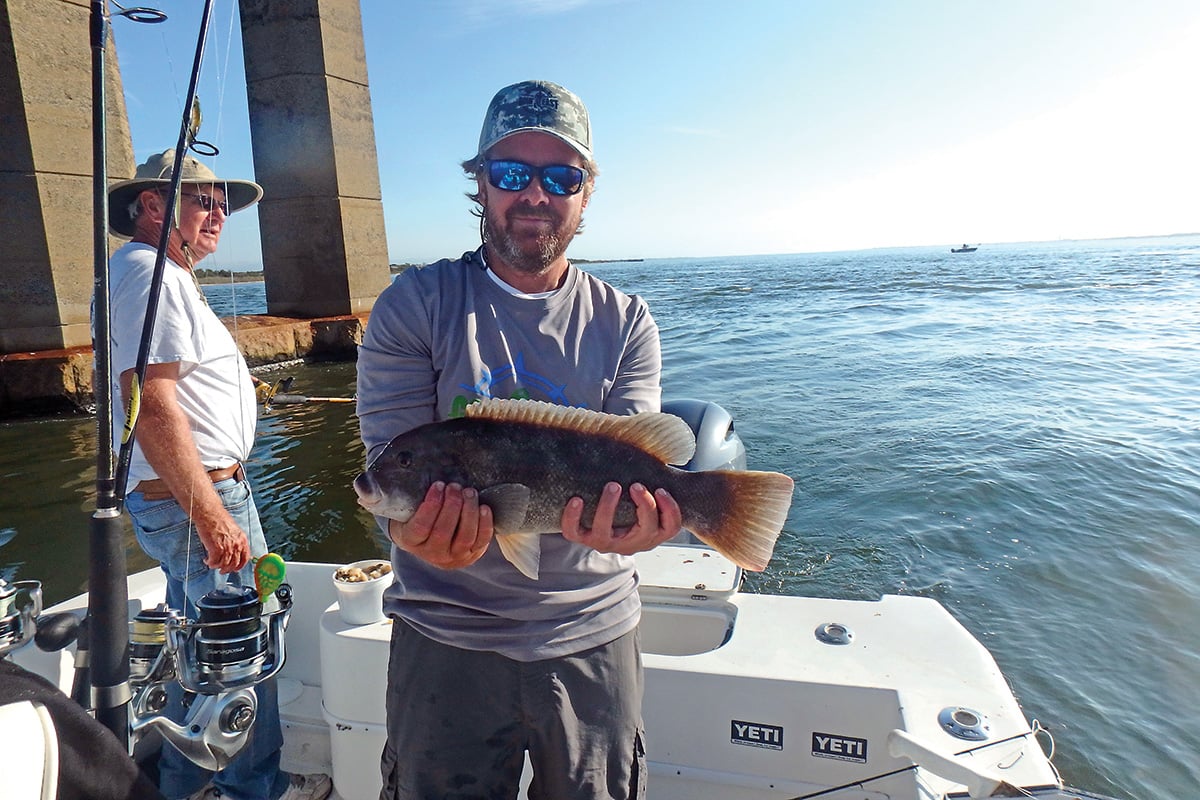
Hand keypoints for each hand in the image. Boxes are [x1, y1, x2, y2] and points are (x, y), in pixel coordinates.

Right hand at [196, 519, 251, 573]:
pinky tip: (206, 560)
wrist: (210, 513)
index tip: (234, 569)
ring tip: (211, 563)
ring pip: (223, 565)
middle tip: (221, 570)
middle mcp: (236, 544)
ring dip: (216, 566)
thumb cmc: (219, 520)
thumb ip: (235, 541)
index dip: (239, 566)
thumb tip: (234, 552)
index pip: (245, 558)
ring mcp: (227, 547)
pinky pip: (214, 562)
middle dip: (226, 569)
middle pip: (234, 564)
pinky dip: (210, 563)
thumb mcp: (233, 531)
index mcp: (242, 539)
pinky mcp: (216, 548)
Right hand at [388, 482, 493, 569]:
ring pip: (465, 537)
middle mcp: (432, 553)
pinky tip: (484, 507)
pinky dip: (485, 523)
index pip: (421, 526)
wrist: (430, 545)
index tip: (438, 485)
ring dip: (469, 511)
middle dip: (452, 505)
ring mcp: (453, 556)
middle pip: (443, 531)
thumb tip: (424, 473)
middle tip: (455, 487)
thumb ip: (415, 498)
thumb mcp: (409, 511)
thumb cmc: (418, 519)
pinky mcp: (472, 555)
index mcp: (411, 541)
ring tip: (469, 492)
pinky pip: (481, 540)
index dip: (431, 505)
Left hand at [561, 482, 681, 555]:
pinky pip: (573, 534)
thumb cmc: (631, 501)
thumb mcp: (648, 495)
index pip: (670, 528)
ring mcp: (606, 543)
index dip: (670, 510)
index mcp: (652, 533)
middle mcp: (631, 543)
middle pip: (645, 531)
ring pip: (605, 535)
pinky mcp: (583, 539)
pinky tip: (576, 499)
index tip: (661, 489)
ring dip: (608, 509)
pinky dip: (572, 517)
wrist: (598, 522)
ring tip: (612, 486)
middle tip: (636, 485)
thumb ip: (656, 482)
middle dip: (644, 506)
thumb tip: (665, 444)